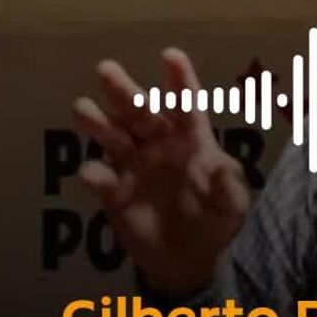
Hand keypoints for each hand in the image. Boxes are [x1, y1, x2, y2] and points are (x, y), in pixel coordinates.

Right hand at [73, 48, 249, 297]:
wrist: (191, 260)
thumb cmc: (217, 220)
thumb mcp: (233, 205)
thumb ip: (229, 186)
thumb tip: (220, 167)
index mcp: (192, 140)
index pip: (186, 105)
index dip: (179, 81)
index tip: (170, 56)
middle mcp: (159, 145)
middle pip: (141, 113)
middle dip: (125, 92)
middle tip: (105, 68)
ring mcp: (134, 166)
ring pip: (113, 137)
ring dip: (98, 123)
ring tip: (83, 108)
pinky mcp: (115, 193)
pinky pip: (101, 179)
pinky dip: (94, 174)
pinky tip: (92, 172)